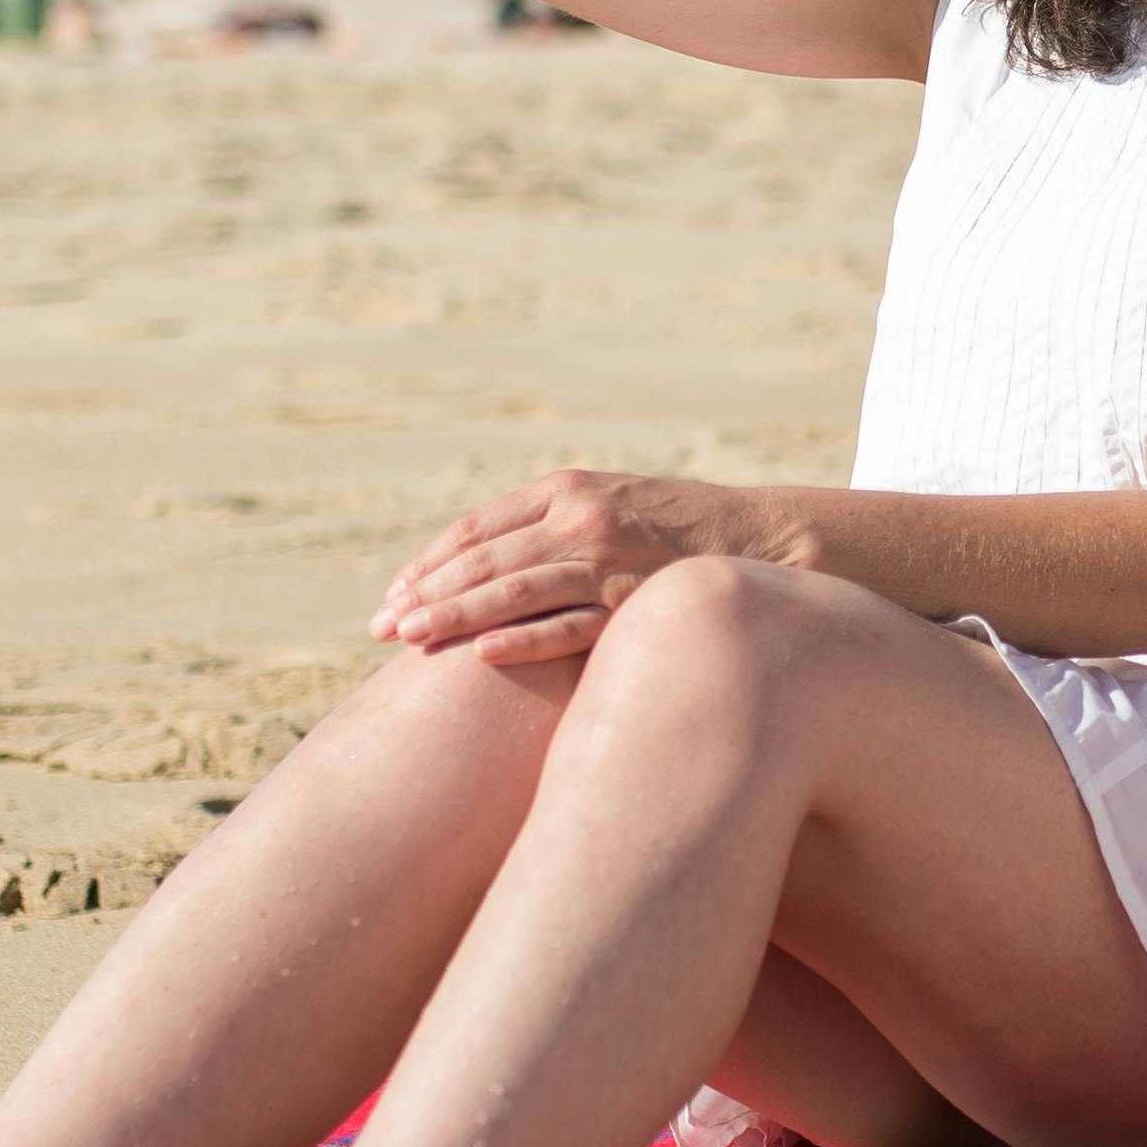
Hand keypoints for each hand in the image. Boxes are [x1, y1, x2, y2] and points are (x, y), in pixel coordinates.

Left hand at [371, 469, 737, 667]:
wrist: (764, 544)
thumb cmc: (675, 532)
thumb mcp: (609, 506)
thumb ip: (550, 526)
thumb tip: (480, 566)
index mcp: (566, 491)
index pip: (476, 529)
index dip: (428, 563)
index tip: (393, 596)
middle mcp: (581, 518)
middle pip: (484, 558)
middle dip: (426, 594)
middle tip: (382, 628)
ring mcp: (608, 560)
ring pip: (514, 589)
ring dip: (454, 615)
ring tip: (411, 640)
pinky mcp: (634, 602)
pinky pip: (568, 625)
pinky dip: (522, 638)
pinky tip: (481, 655)